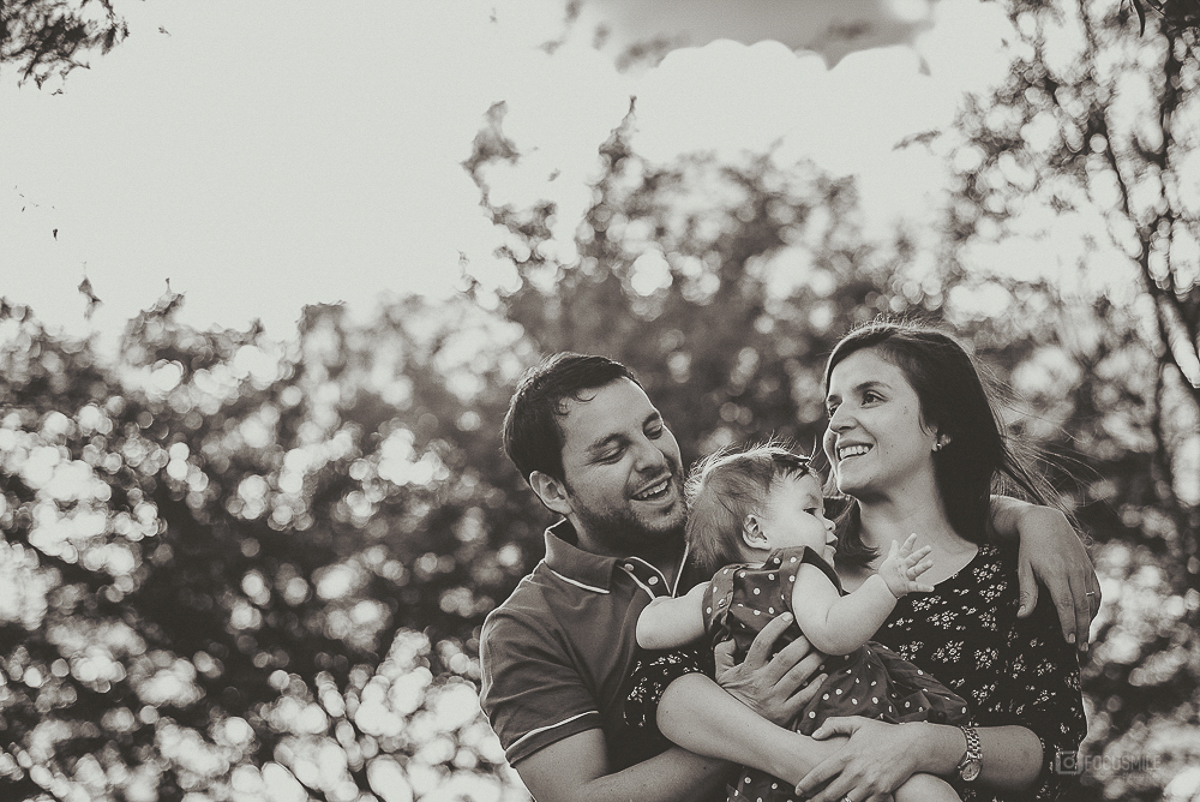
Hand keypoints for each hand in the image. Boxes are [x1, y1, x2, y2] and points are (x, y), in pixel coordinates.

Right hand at [714, 613, 827, 726]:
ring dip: (814, 661)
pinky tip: (824, 675)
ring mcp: (774, 699)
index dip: (775, 628)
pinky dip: (816, 685)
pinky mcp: (784, 714)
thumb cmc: (731, 697)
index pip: (761, 643)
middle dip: (803, 643)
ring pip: (799, 675)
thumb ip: (722, 653)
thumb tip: (732, 637)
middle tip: (815, 633)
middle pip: (786, 658)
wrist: (735, 730)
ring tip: (824, 650)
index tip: (788, 616)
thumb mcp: (720, 674)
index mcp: (748, 670)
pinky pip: (804, 697)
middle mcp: (762, 683)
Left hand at [795, 717, 920, 801]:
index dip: (806, 785)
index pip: (820, 774)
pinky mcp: (882, 793)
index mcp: (846, 755)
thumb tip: (813, 735)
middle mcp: (855, 772)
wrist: (912, 745)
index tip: (799, 790)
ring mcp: (869, 784)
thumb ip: (833, 725)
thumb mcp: (856, 722)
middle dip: (816, 800)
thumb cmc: (882, 732)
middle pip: (829, 793)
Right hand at [877, 534, 933, 597]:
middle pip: (912, 559)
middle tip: (928, 548)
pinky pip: (917, 587)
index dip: (909, 542)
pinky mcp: (907, 586)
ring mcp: (905, 576)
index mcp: (899, 560)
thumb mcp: (889, 560)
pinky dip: (924, 588)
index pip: (905, 549)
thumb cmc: (886, 574)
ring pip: (915, 571)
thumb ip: (894, 550)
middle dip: (920, 553)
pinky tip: (932, 588)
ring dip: (923, 567)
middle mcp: (903, 567)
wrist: (881, 589)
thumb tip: (895, 541)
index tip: (914, 535)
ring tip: (930, 563)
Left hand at [1015, 506, 1100, 651]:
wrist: (1046, 523)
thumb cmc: (1030, 548)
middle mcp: (1073, 572)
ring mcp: (1084, 569)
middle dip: (1081, 630)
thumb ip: (1027, 593)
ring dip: (1089, 622)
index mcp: (1055, 573)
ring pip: (1092, 601)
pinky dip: (1095, 607)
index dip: (1067, 625)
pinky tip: (1089, 619)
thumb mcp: (1023, 568)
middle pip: (1081, 607)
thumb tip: (1021, 617)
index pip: (1065, 605)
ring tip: (1084, 639)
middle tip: (1079, 649)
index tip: (1067, 642)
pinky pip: (1096, 591)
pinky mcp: (1089, 567)